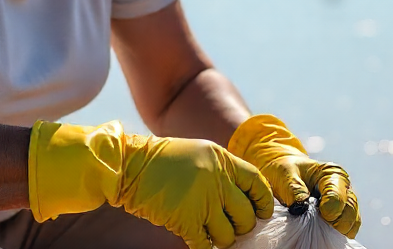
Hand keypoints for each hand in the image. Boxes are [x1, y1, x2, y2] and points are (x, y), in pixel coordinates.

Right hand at [29, 120, 272, 248]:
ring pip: (228, 235)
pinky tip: (198, 242)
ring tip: (211, 233)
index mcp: (222, 160)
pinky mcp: (185, 220)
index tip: (262, 212)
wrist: (130, 165)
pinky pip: (205, 245)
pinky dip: (204, 248)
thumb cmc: (164, 160)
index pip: (256, 183)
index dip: (263, 201)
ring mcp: (202, 201)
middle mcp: (216, 179)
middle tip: (233, 227)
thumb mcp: (199, 152)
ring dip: (222, 239)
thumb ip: (222, 171)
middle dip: (242, 226)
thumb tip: (244, 197)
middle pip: (246, 214)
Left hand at [228, 114, 360, 237]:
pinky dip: (337, 234)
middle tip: (319, 226)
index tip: (319, 214)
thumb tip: (302, 207)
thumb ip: (294, 189)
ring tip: (320, 231)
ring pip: (352, 222)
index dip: (330, 209)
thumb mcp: (286, 174)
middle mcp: (343, 188)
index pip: (338, 196)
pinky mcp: (341, 216)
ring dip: (338, 230)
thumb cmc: (286, 172)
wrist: (286, 175)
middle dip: (337, 222)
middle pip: (350, 210)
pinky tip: (324, 234)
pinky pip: (347, 229)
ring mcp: (345, 203)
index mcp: (332, 174)